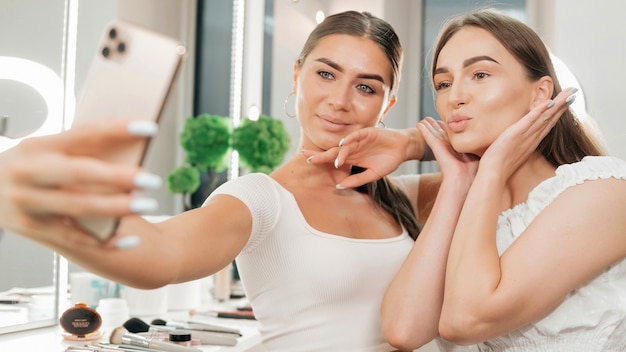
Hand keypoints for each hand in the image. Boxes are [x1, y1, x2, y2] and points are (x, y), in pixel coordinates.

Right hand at [0, 118, 160, 245]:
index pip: (83, 133)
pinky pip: (75, 238)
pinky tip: (130, 239)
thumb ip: (77, 149)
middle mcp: (27, 173)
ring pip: (78, 206)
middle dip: (117, 176)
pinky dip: (105, 241)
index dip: (117, 129)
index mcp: (36, 146)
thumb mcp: (41, 150)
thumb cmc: (25, 168)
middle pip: (79, 172)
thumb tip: (128, 144)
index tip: (149, 127)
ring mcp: (27, 204)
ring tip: (145, 204)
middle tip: (150, 179)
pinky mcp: (32, 230)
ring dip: (116, 207)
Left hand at [302, 127, 413, 187]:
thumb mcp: (372, 175)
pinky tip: (343, 143)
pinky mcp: (367, 133)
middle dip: (320, 154)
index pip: (332, 159)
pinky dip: (349, 139)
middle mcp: (352, 149)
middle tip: (306, 156)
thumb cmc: (387, 161)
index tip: (307, 162)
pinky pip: (356, 135)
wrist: (403, 149)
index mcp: (351, 158)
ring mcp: (359, 140)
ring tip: (335, 161)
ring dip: (339, 153)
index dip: (320, 160)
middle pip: (333, 151)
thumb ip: (356, 180)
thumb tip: (339, 187)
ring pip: (344, 145)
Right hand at [418, 117, 478, 180]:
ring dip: (428, 126)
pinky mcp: (436, 147)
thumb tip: (493, 136)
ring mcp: (442, 147)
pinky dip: (424, 130)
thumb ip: (481, 143)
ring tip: (423, 120)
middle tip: (430, 118)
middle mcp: (451, 146)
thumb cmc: (475, 169)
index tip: (448, 121)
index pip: (454, 135)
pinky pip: (428, 136)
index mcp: (461, 148)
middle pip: (441, 133)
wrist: (465, 178)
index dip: (450, 128)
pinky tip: (419, 124)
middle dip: (436, 125)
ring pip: (433, 133)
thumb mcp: (480, 151)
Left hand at [480, 88, 576, 178]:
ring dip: (557, 105)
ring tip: (568, 94)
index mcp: (531, 141)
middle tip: (574, 92)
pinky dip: (538, 111)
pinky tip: (548, 102)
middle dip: (562, 105)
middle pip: (550, 118)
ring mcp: (526, 136)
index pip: (547, 123)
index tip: (567, 101)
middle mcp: (532, 138)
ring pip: (544, 118)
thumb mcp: (512, 151)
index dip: (557, 112)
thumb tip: (519, 140)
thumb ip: (518, 143)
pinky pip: (529, 120)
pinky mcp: (516, 134)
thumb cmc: (500, 165)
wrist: (494, 173)